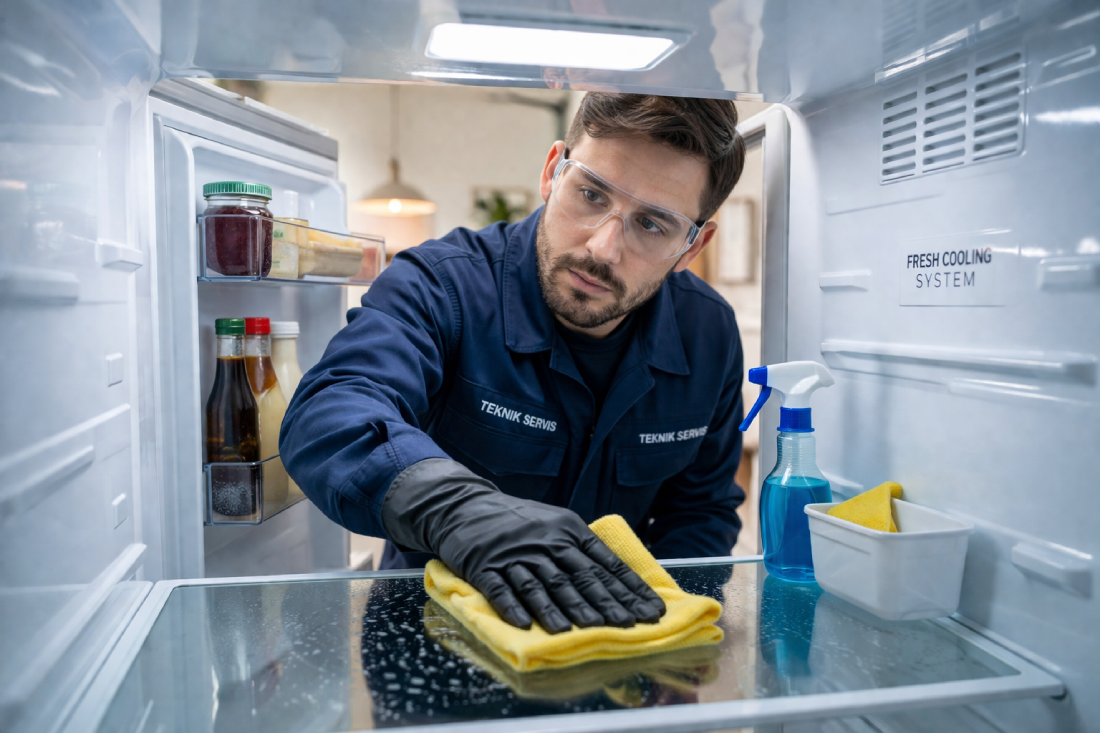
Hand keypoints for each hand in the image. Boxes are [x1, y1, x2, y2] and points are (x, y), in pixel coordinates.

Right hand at [381, 459, 665, 633]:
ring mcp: (513, 554)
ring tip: (582, 630)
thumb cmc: (517, 521)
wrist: (463, 504)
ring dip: (562, 609)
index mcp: (567, 529)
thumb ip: (582, 549)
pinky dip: (512, 607)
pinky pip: (499, 588)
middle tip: (625, 625)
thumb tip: (620, 580)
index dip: (628, 588)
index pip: (604, 562)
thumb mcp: (555, 524)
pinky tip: (524, 625)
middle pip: (577, 575)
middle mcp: (544, 541)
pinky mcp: (483, 566)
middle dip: (603, 602)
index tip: (650, 610)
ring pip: (542, 584)